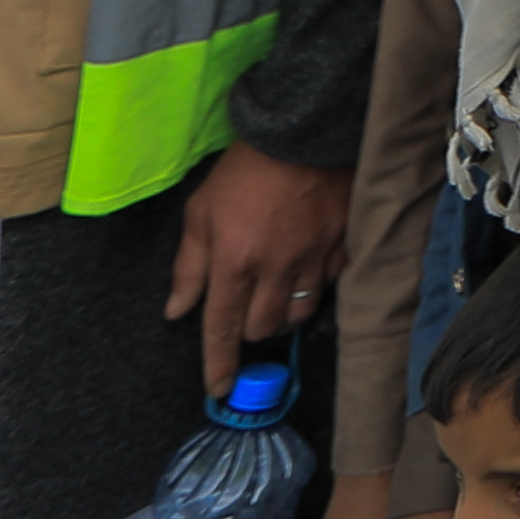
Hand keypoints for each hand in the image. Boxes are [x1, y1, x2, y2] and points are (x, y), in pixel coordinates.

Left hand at [165, 142, 351, 402]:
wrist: (304, 129)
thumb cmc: (244, 170)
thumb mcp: (201, 210)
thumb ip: (189, 266)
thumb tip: (177, 311)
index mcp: (234, 260)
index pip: (221, 326)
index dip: (218, 363)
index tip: (217, 389)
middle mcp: (275, 267)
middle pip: (262, 327)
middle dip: (249, 328)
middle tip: (246, 308)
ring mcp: (314, 257)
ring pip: (298, 312)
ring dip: (282, 312)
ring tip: (276, 293)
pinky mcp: (342, 244)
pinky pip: (329, 284)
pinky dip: (315, 285)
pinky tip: (307, 269)